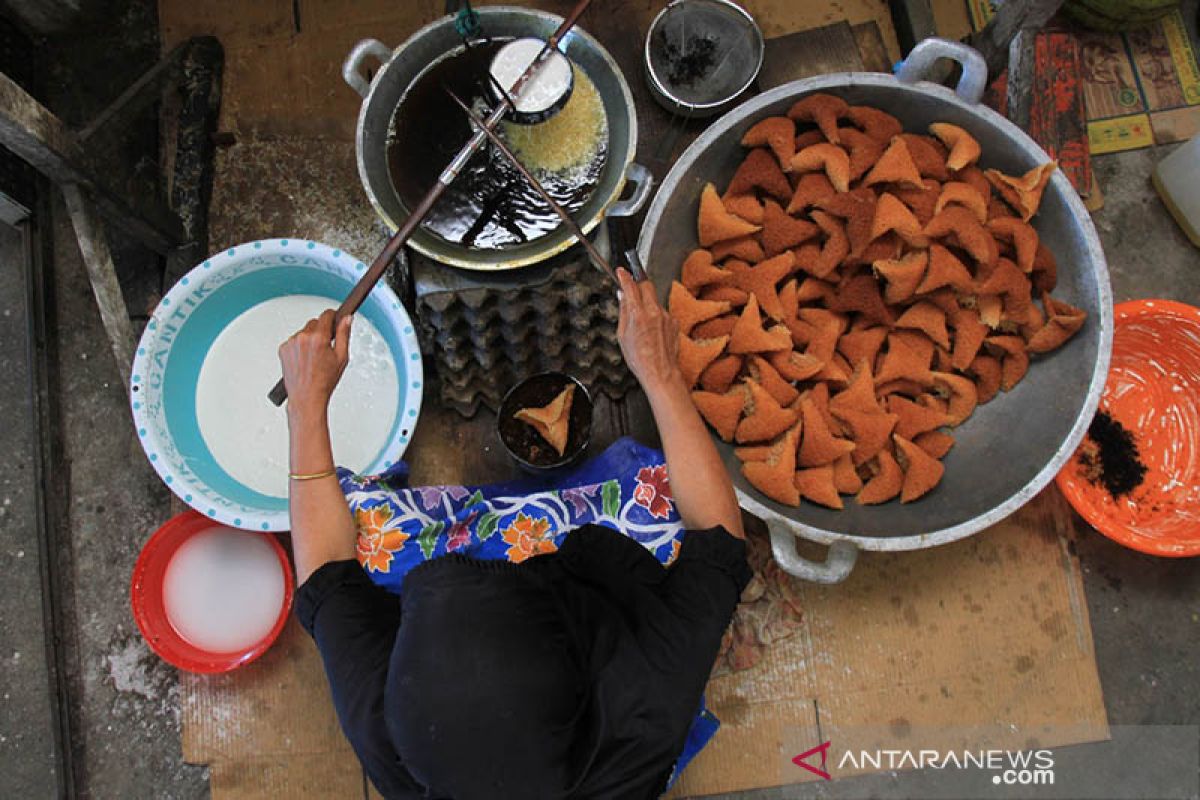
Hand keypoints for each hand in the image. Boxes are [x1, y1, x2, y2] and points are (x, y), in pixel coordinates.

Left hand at [278, 310, 351, 417]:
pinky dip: (299, 347)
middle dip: (321, 332)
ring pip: (304, 332)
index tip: (335, 319)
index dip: (333, 317)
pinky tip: (305, 359)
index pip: (326, 315)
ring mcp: (291, 343)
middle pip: (314, 323)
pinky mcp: (283, 349)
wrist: (306, 396)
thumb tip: (347, 319)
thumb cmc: (324, 381)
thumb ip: (344, 334)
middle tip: (325, 347)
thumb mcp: (341, 357)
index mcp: (318, 338)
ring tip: (314, 357)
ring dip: (309, 339)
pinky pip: (294, 341)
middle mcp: (302, 338)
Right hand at [616, 268, 684, 396]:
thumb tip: (622, 296)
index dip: (625, 277)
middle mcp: (654, 312)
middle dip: (638, 284)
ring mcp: (666, 316)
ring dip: (647, 304)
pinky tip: (652, 331)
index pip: (631, 286)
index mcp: (639, 314)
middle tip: (632, 289)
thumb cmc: (640, 359)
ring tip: (642, 324)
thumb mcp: (623, 335)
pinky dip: (656, 316)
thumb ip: (623, 312)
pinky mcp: (674, 321)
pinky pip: (662, 312)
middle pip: (647, 285)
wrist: (660, 372)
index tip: (621, 271)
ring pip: (655, 300)